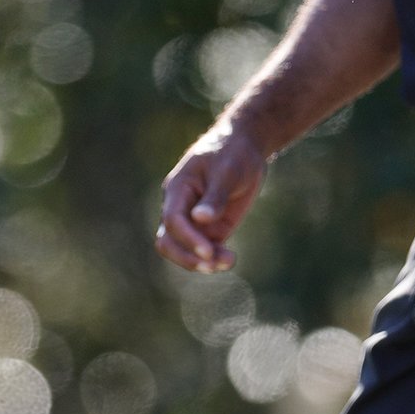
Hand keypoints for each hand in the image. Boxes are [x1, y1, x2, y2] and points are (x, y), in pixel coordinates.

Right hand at [156, 123, 268, 273]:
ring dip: (203, 261)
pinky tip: (230, 259)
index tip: (208, 251)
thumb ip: (215, 196)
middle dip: (187, 256)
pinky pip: (206, 250)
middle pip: (169, 241)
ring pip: (185, 250)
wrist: (245, 148)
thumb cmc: (233, 153)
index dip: (187, 238)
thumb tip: (200, 219)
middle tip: (211, 265)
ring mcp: (194, 220)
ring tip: (229, 262)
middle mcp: (180, 207)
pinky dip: (215, 258)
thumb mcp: (227, 171)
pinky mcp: (211, 229)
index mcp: (178, 189)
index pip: (172, 219)